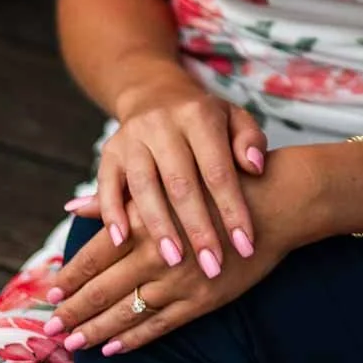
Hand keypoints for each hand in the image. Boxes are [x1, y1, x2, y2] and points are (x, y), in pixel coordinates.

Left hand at [48, 149, 327, 355]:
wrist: (276, 201)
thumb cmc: (219, 182)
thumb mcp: (168, 180)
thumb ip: (119, 198)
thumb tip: (73, 205)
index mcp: (147, 221)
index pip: (96, 255)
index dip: (70, 277)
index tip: (49, 294)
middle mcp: (159, 253)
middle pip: (105, 289)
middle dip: (74, 311)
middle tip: (48, 330)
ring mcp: (181, 281)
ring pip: (128, 312)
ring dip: (97, 330)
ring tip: (72, 343)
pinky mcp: (203, 300)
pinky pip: (160, 325)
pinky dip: (135, 337)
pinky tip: (114, 348)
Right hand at [73, 69, 265, 272]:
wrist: (156, 95)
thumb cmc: (206, 121)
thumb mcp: (235, 119)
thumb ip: (249, 141)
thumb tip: (255, 167)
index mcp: (198, 115)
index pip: (217, 169)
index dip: (232, 209)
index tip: (246, 246)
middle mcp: (162, 124)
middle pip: (180, 183)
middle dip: (198, 229)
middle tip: (212, 267)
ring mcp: (132, 138)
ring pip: (144, 187)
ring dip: (159, 227)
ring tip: (174, 262)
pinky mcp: (109, 152)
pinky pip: (107, 184)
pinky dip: (111, 213)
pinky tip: (121, 242)